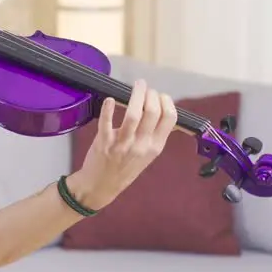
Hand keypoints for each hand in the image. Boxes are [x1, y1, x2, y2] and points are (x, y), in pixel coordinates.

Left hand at [68, 79, 176, 209]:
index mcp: (155, 146)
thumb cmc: (125, 167)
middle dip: (151, 94)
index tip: (160, 95)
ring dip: (136, 96)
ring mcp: (123, 144)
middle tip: (145, 88)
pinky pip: (106, 123)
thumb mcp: (147, 154)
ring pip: (133, 115)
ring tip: (137, 85)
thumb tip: (165, 112)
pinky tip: (110, 100)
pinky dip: (109, 109)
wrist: (101, 186)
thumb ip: (155, 135)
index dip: (167, 102)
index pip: (170, 118)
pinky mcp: (104, 142)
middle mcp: (142, 145)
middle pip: (152, 112)